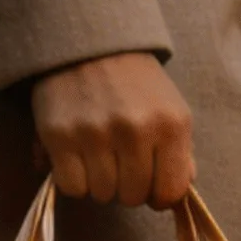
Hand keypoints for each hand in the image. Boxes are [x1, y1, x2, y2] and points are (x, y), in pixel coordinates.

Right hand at [31, 52, 195, 209]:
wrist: (89, 43)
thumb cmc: (134, 82)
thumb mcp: (170, 110)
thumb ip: (180, 154)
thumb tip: (175, 197)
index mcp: (171, 125)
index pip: (169, 192)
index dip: (158, 196)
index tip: (149, 184)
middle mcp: (135, 130)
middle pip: (132, 197)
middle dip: (127, 187)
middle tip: (120, 163)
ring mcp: (96, 133)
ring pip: (102, 194)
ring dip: (100, 183)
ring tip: (98, 155)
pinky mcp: (61, 136)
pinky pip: (72, 187)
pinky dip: (74, 179)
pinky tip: (77, 157)